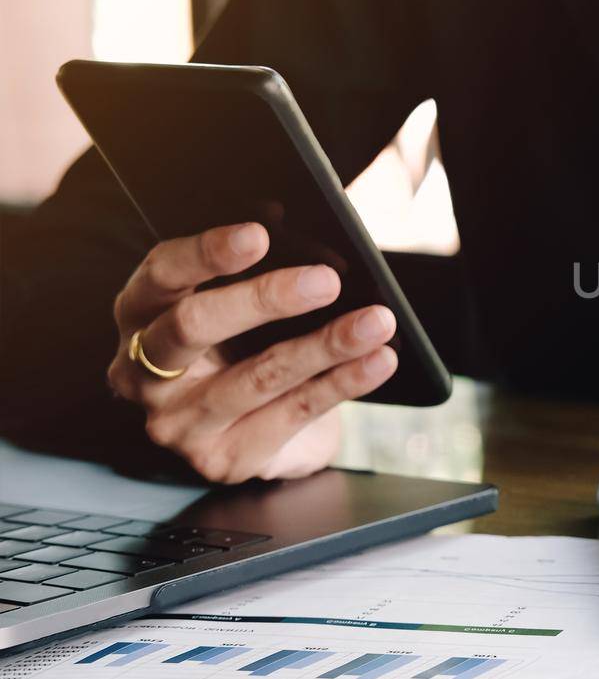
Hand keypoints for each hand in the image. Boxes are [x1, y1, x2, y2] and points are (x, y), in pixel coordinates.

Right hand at [106, 222, 397, 482]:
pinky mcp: (222, 458)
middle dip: (265, 299)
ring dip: (326, 345)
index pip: (162, 274)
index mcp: (140, 314)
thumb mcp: (237, 306)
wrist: (256, 431)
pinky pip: (293, 413)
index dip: (206, 253)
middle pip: (195, 326)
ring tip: (376, 322)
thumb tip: (288, 220)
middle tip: (326, 281)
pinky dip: (343, 383)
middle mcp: (143, 372)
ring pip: (258, 376)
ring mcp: (179, 422)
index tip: (258, 234)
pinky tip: (377, 361)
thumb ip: (253, 268)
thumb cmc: (242, 348)